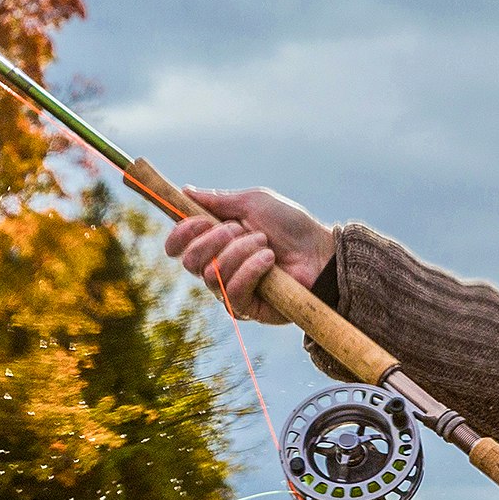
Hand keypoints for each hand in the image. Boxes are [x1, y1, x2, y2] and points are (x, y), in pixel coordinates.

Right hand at [164, 186, 334, 322]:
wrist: (320, 250)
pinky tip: (270, 261)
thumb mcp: (254, 203)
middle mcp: (216, 267)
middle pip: (190, 260)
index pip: (178, 246)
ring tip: (266, 245)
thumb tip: (184, 190)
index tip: (200, 220)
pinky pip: (232, 291)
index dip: (182, 233)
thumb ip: (218, 200)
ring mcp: (229, 289)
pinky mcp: (246, 308)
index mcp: (214, 242)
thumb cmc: (290, 226)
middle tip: (242, 229)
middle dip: (216, 239)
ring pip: (212, 274)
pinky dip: (251, 269)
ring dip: (241, 251)